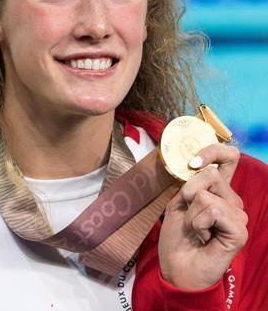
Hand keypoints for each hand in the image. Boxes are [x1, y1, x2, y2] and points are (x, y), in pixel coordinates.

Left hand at [158, 144, 247, 289]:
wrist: (177, 267)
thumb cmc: (177, 236)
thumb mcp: (179, 201)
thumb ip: (191, 182)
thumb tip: (198, 163)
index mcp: (218, 190)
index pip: (229, 158)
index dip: (214, 151)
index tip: (194, 161)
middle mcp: (231, 199)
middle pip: (210, 174)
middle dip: (188, 193)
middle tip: (189, 216)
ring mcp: (237, 214)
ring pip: (206, 194)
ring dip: (191, 213)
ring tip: (196, 230)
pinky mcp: (240, 230)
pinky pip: (213, 209)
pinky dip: (199, 223)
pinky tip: (203, 238)